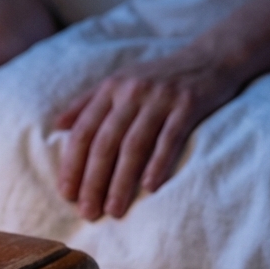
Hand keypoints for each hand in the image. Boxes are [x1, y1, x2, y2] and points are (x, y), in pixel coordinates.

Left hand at [55, 47, 241, 219]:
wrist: (210, 57)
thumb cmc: (157, 76)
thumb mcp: (119, 82)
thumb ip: (87, 102)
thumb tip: (58, 126)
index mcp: (110, 89)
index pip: (83, 132)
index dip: (72, 164)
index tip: (66, 193)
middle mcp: (131, 92)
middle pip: (105, 143)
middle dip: (93, 180)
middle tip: (88, 211)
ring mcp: (160, 98)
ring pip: (134, 146)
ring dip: (122, 181)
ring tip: (114, 209)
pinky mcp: (188, 105)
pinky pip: (170, 138)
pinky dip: (158, 163)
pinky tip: (149, 187)